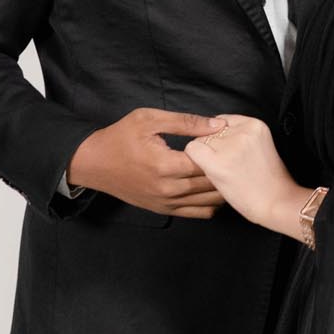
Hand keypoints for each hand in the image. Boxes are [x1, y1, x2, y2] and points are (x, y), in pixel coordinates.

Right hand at [67, 109, 227, 217]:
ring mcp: (165, 202)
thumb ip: (186, 122)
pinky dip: (210, 204)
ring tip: (232, 173)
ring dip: (222, 189)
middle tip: (239, 158)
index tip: (230, 142)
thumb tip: (218, 124)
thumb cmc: (120, 137)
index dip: (222, 152)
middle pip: (210, 184)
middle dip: (226, 171)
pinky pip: (197, 214)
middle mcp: (167, 188)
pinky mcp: (163, 210)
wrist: (94, 163)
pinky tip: (216, 190)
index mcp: (165, 164)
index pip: (207, 162)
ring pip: (207, 202)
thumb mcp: (150, 119)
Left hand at [184, 114, 303, 232]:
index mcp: (255, 124)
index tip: (230, 154)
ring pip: (200, 140)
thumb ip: (239, 136)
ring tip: (227, 173)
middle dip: (214, 148)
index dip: (221, 139)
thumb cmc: (268, 181)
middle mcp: (242, 130)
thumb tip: (212, 131)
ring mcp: (230, 146)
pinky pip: (192, 150)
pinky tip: (212, 173)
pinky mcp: (217, 162)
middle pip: (210, 131)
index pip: (222, 121)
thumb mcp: (261, 146)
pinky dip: (195, 161)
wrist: (277, 203)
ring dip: (206, 157)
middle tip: (231, 167)